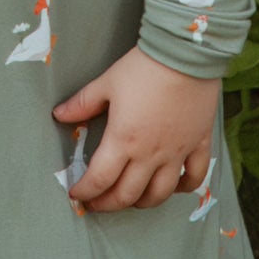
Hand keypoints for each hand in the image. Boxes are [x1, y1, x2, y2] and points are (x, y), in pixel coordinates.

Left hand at [50, 46, 217, 213]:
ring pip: (160, 194)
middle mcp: (150, 154)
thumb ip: (83, 104)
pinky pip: (195, 177)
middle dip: (107, 204)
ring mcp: (177, 153)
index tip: (76, 194)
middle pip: (127, 195)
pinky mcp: (199, 144)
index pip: (99, 180)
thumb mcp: (106, 83)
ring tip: (130, 199)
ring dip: (142, 203)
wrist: (186, 54)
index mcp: (123, 141)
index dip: (85, 192)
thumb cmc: (144, 67)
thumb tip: (59, 115)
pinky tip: (174, 187)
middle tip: (96, 204)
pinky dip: (183, 188)